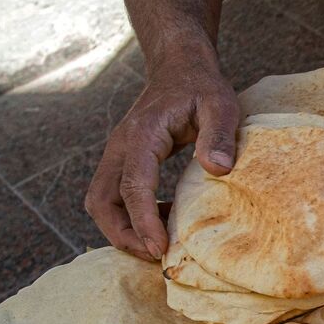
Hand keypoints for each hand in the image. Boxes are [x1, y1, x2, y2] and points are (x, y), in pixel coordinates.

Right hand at [85, 57, 238, 260]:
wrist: (180, 67)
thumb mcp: (221, 105)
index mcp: (142, 135)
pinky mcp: (125, 160)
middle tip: (156, 256)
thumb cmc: (202, 86)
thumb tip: (218, 170)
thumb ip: (220, 135)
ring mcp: (119, 154)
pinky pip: (115, 196)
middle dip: (122, 235)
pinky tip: (165, 220)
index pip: (133, 187)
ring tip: (160, 245)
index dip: (144, 222)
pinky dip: (131, 216)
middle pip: (102, 202)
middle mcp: (121, 146)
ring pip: (102, 202)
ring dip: (123, 229)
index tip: (161, 249)